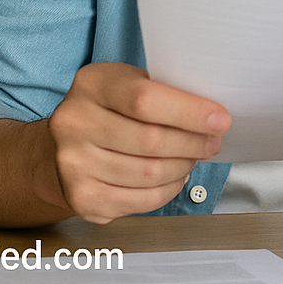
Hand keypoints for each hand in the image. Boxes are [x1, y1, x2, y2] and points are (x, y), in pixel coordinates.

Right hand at [39, 62, 230, 223]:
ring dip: (182, 167)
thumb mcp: (125, 83)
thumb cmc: (108, 109)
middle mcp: (74, 123)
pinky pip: (140, 200)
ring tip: (193, 157)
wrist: (62, 146)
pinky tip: (174, 176)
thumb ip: (160, 92)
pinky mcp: (82, 198)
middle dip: (192, 144)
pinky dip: (167, 190)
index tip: (220, 119)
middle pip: (150, 141)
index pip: (145, 99)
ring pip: (148, 174)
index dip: (188, 112)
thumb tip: (209, 113)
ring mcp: (74, 164)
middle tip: (213, 142)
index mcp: (91, 84)